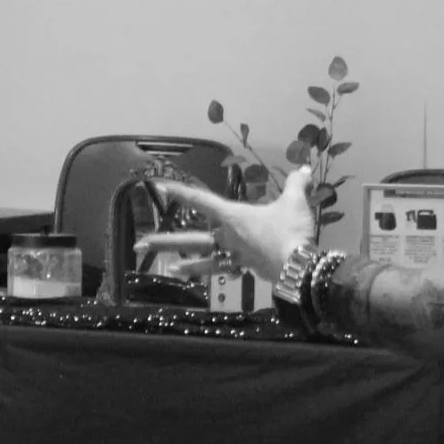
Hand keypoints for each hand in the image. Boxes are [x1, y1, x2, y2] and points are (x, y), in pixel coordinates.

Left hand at [137, 170, 316, 277]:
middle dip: (163, 241)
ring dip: (183, 262)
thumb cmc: (290, 231)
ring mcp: (234, 254)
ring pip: (202, 258)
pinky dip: (207, 270)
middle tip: (139, 244)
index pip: (201, 201)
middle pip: (190, 238)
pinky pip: (221, 269)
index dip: (180, 193)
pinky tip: (194, 273)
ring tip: (166, 266)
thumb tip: (304, 170)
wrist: (299, 267)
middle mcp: (227, 236)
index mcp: (233, 216)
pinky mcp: (245, 268)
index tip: (159, 187)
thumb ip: (296, 184)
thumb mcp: (295, 203)